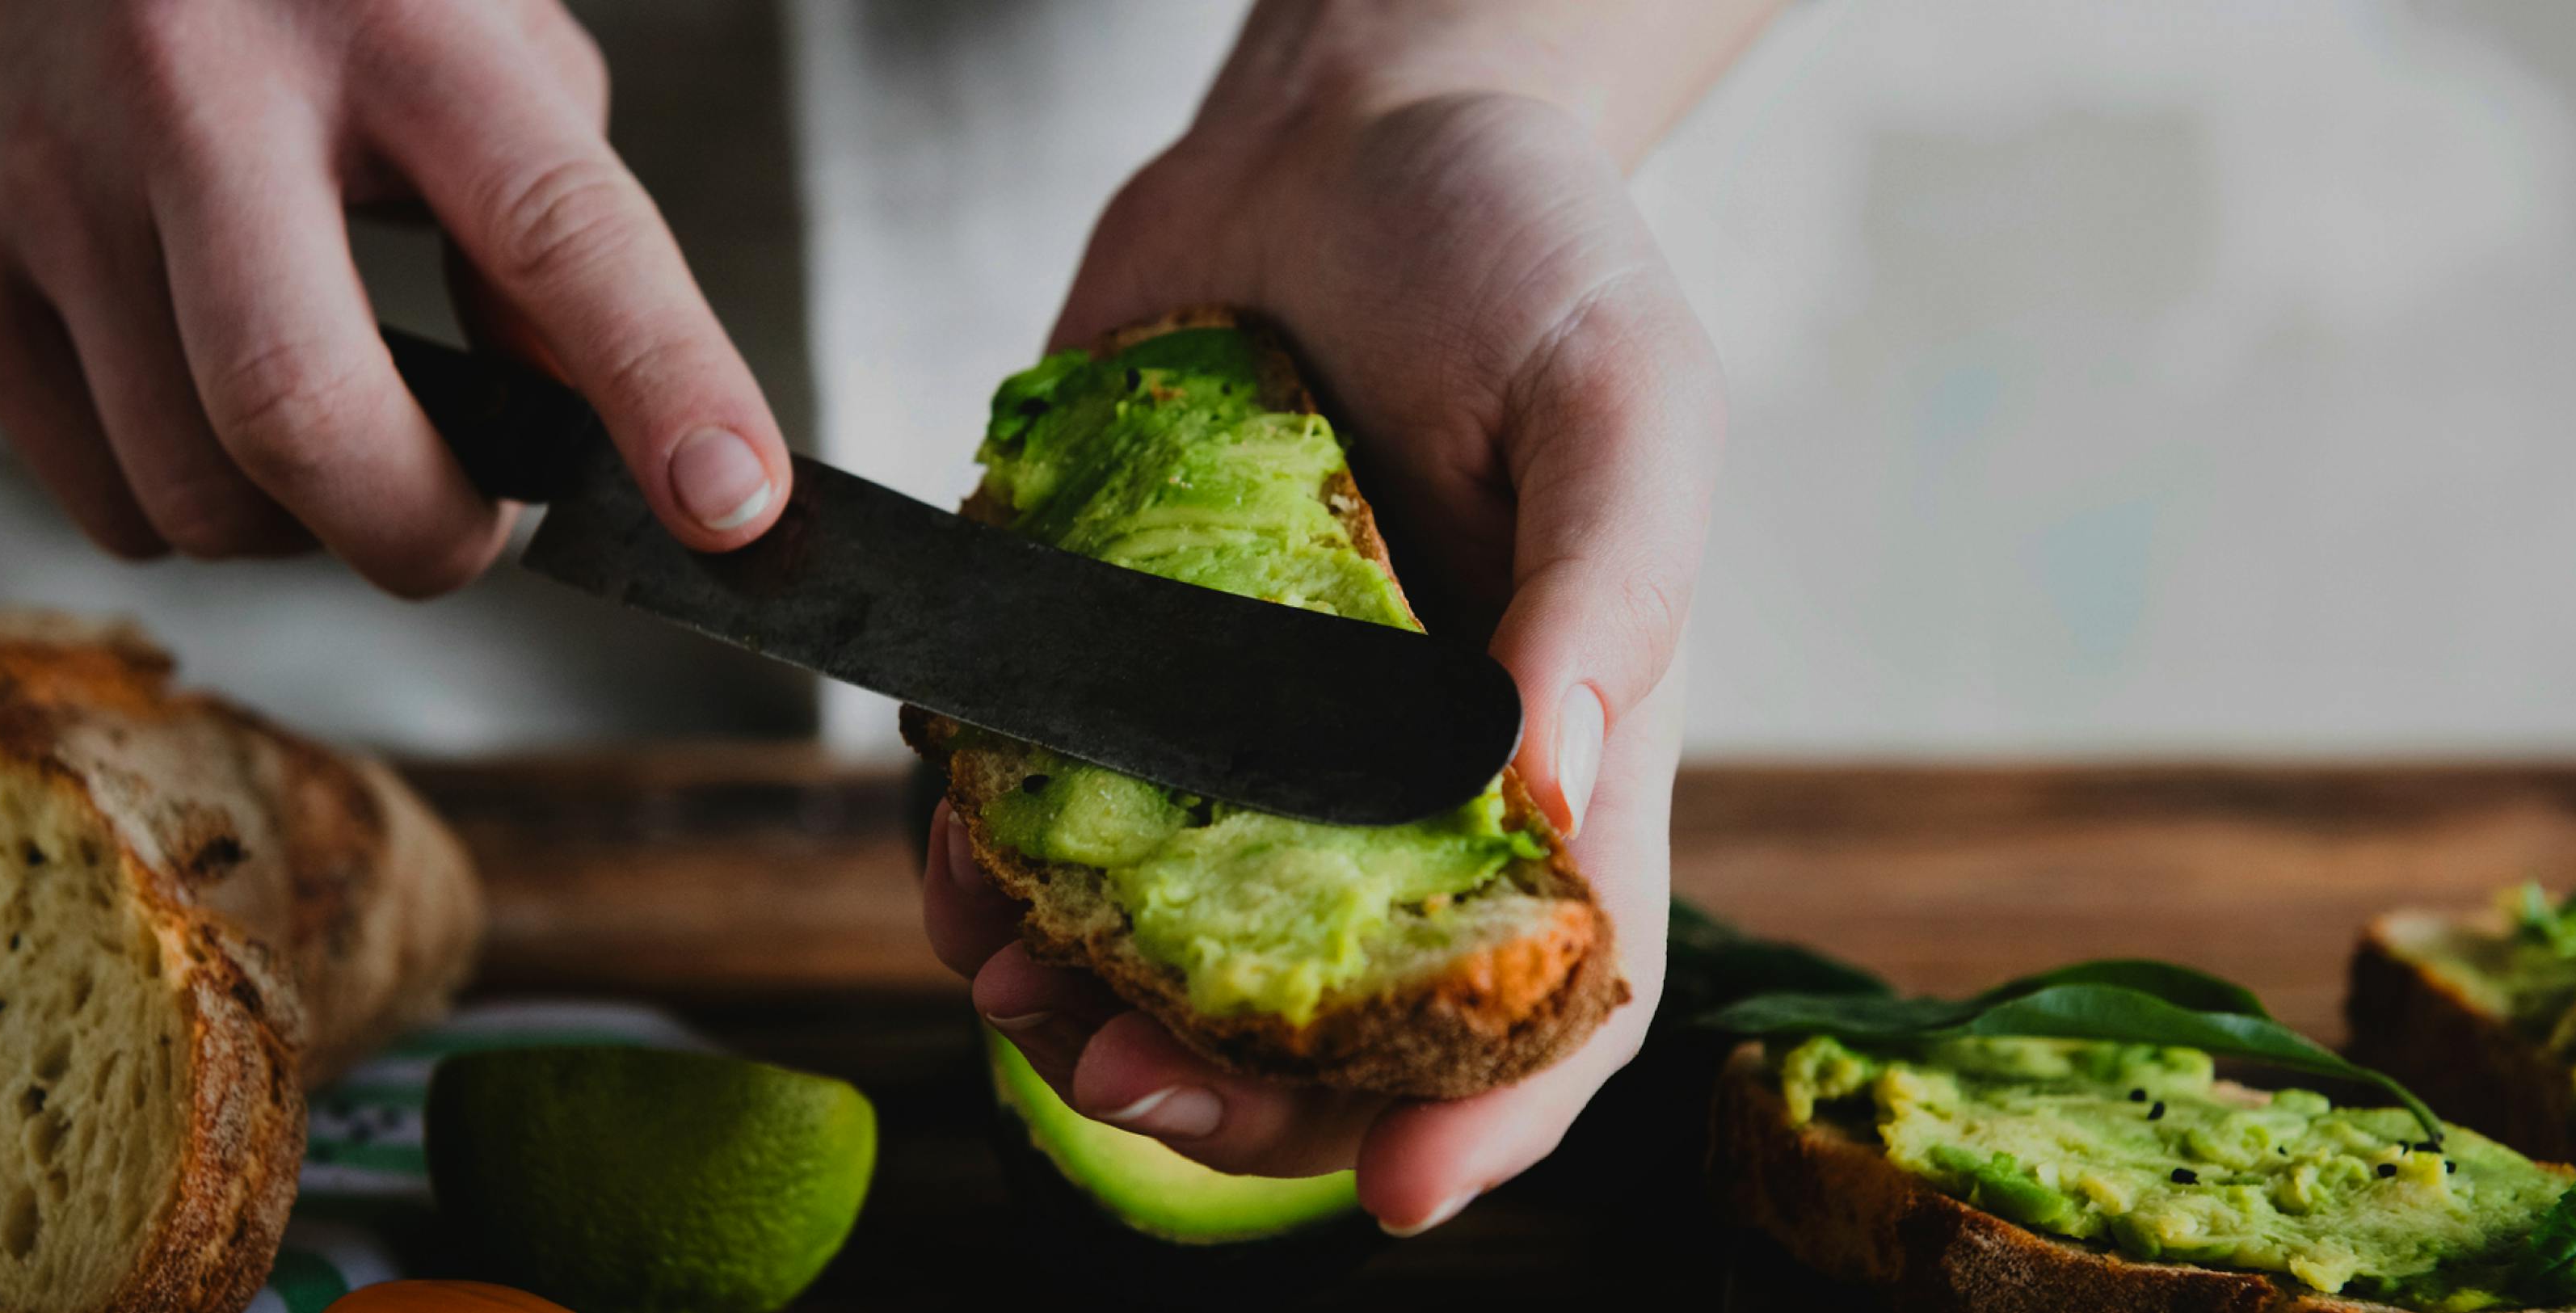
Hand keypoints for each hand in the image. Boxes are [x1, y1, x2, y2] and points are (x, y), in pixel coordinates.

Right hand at [0, 0, 788, 591]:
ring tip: (343, 442)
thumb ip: (555, 227)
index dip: (662, 382)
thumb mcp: (475, 41)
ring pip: (199, 494)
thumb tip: (595, 436)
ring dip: (308, 531)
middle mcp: (199, 92)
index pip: (556, 227)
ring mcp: (52, 184)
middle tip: (476, 525)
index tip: (734, 506)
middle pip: (304, 415)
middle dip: (423, 533)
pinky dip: (198, 510)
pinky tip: (216, 410)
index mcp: (387, 20)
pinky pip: (105, 499)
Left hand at [921, 69, 1729, 1231]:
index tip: (1403, 1194)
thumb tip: (1549, 791)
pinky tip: (956, 863)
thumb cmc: (1523, 250)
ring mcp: (1248, 732)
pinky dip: (992, 870)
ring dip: (1081, 1011)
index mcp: (1552, 750)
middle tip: (1122, 1088)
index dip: (1491, 1117)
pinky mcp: (1118, 659)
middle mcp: (1390, 776)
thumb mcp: (1619, 397)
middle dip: (1231, 1102)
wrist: (1340, 125)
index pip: (1551, 994)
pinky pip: (1049, 817)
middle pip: (1334, 1025)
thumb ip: (1604, 592)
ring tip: (1011, 991)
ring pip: (1170, 954)